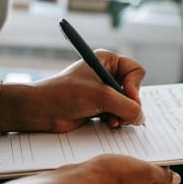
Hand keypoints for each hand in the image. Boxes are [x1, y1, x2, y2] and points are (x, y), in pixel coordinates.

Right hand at [0, 154, 180, 183]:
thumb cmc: (106, 178)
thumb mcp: (142, 170)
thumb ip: (161, 175)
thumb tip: (175, 180)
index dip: (161, 168)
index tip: (156, 155)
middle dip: (141, 167)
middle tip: (136, 153)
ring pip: (126, 183)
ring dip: (125, 168)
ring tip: (119, 157)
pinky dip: (110, 173)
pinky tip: (105, 164)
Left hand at [26, 50, 145, 131]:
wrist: (41, 110)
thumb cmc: (65, 94)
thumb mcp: (102, 96)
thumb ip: (127, 107)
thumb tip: (141, 118)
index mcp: (108, 60)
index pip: (136, 71)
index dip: (135, 86)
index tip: (127, 97)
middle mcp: (107, 74)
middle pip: (134, 90)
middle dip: (129, 104)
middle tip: (121, 114)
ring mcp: (104, 91)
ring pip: (127, 104)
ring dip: (122, 114)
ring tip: (112, 120)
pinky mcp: (99, 107)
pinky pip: (118, 114)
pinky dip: (116, 120)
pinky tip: (107, 123)